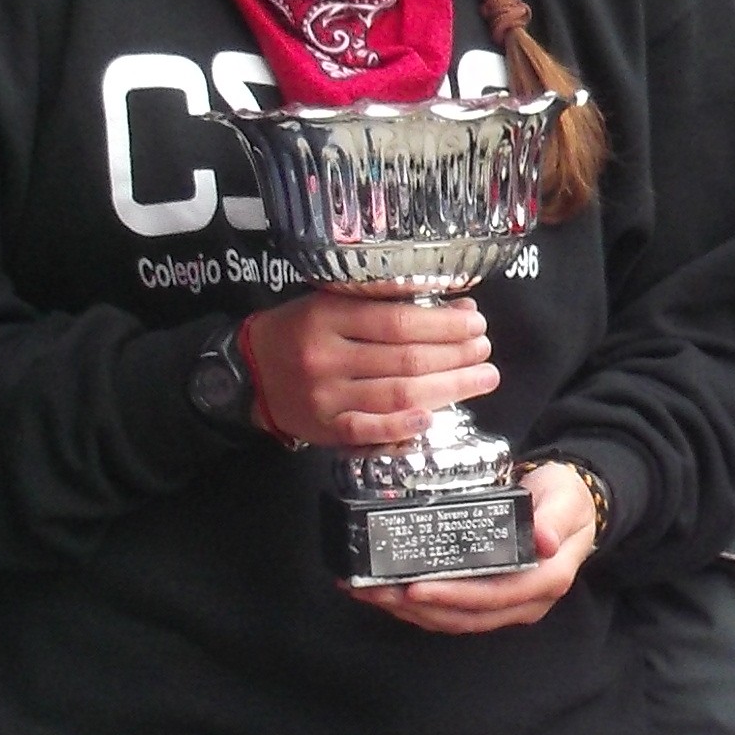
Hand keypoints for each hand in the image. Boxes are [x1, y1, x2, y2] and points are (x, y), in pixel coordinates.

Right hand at [240, 288, 493, 449]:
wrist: (248, 372)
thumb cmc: (299, 332)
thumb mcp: (330, 303)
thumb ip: (385, 305)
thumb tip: (458, 311)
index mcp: (327, 316)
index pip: (398, 321)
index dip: (443, 325)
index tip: (475, 323)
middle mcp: (326, 357)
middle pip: (405, 359)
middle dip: (455, 356)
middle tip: (486, 351)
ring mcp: (325, 397)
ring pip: (397, 394)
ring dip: (448, 387)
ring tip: (481, 377)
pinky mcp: (324, 429)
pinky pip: (369, 430)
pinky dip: (403, 427)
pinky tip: (433, 417)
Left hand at [353, 461, 595, 637]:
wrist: (570, 504)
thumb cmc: (566, 498)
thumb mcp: (566, 500)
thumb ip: (555, 518)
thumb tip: (544, 541)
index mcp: (546, 580)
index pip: (495, 596)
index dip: (454, 596)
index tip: (416, 588)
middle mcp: (525, 601)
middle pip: (467, 616)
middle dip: (419, 608)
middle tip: (377, 592)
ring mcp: (506, 605)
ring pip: (454, 620)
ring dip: (410, 611)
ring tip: (371, 593)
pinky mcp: (488, 600)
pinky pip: (451, 611)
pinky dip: (417, 606)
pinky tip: (387, 593)